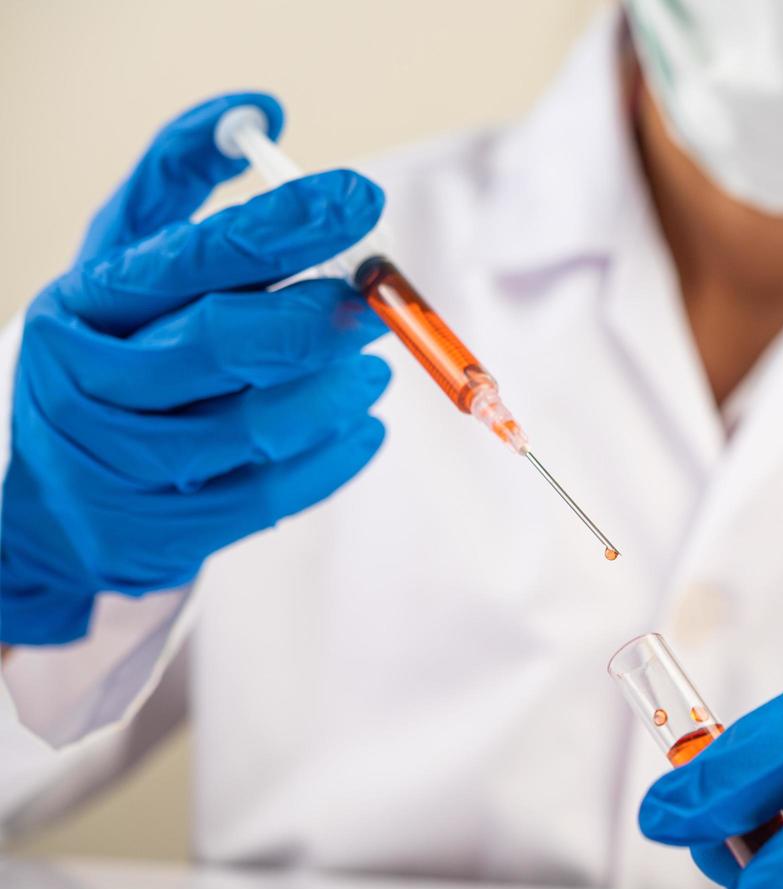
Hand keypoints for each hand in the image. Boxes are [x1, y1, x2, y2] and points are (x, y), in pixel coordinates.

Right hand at [1, 93, 388, 644]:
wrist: (57, 500)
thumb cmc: (114, 351)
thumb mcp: (125, 259)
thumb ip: (179, 179)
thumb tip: (259, 114)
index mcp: (88, 305)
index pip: (192, 258)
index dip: (283, 226)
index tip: (360, 198)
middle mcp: (95, 385)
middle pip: (219, 346)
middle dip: (314, 317)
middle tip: (376, 296)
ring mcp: (127, 466)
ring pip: (253, 428)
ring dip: (334, 391)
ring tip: (376, 363)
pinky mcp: (169, 531)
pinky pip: (272, 496)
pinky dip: (335, 457)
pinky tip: (365, 425)